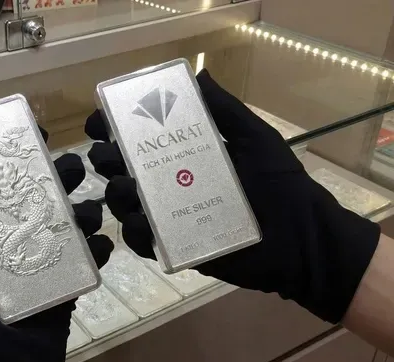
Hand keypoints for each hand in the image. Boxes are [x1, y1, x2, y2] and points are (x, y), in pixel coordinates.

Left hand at [0, 131, 113, 361]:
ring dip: (81, 212)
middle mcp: (7, 250)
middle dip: (53, 182)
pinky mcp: (63, 291)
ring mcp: (39, 270)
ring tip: (91, 204)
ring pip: (63, 230)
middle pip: (34, 205)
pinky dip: (95, 252)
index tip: (30, 139)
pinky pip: (83, 265)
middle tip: (73, 164)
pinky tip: (101, 243)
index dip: (10, 166)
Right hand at [85, 69, 379, 323]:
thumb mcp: (255, 139)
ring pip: (125, 204)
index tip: (99, 123)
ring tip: (127, 189)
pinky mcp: (176, 246)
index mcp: (185, 154)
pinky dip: (135, 233)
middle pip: (122, 169)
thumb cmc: (280, 184)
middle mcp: (171, 183)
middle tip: (109, 156)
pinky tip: (141, 223)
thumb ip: (225, 111)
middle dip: (107, 159)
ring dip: (117, 194)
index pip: (141, 137)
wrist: (301, 238)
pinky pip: (142, 241)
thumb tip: (198, 75)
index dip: (115, 128)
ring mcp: (170, 216)